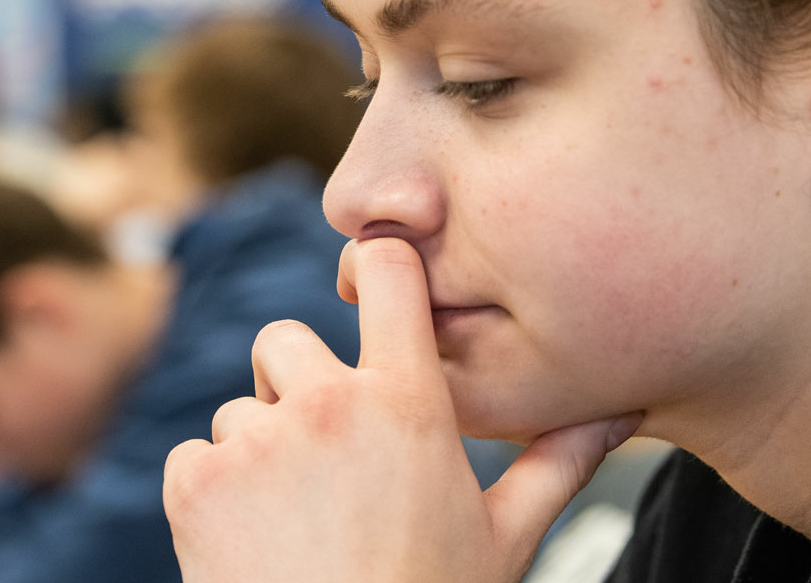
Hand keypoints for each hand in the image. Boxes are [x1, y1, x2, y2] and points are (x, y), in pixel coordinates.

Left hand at [163, 238, 641, 582]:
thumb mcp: (505, 538)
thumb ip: (556, 462)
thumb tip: (617, 413)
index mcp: (409, 404)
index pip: (387, 272)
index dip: (380, 268)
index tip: (378, 288)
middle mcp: (327, 406)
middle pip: (285, 340)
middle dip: (295, 385)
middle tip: (324, 455)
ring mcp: (254, 442)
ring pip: (239, 409)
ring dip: (257, 452)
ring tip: (296, 522)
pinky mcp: (196, 482)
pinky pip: (193, 456)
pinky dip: (212, 493)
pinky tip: (254, 542)